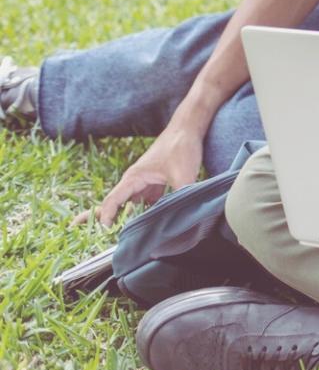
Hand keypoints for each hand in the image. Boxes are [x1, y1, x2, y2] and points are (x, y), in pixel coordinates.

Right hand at [78, 124, 204, 226]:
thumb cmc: (181, 147)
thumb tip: (182, 216)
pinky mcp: (156, 187)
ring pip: (129, 207)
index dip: (106, 216)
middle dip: (100, 220)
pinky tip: (142, 231)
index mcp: (134, 178)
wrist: (188, 129)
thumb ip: (180, 196)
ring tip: (112, 241)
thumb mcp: (184, 173)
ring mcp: (145, 186)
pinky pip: (145, 205)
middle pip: (114, 205)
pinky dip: (141, 216)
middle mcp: (135, 183)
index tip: (103, 232)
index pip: (112, 201)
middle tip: (79, 235)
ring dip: (122, 221)